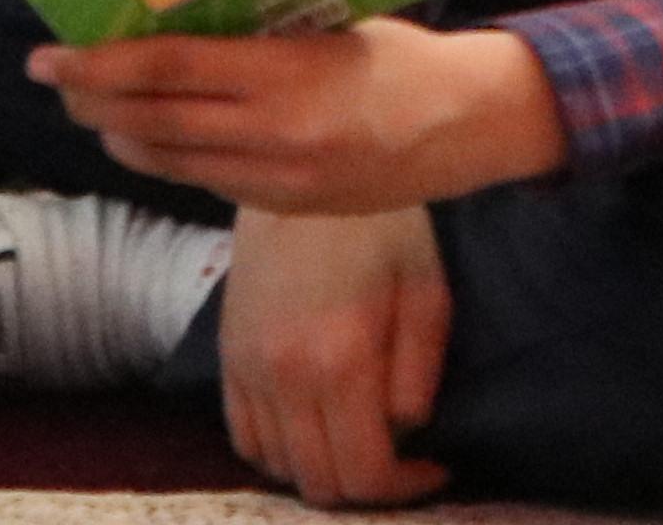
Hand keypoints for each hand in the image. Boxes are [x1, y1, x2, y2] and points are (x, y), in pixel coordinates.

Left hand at [38, 17, 565, 218]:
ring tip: (91, 109)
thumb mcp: (332, 24)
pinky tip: (152, 138)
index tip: (52, 55)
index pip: (171, 71)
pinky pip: (207, 180)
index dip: (101, 66)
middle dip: (91, 102)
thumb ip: (261, 32)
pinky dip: (168, 157)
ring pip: (170, 161)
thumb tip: (178, 17)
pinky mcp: (285, 206)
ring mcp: (278, 179)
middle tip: (52, 77)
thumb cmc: (400, 54)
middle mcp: (275, 135)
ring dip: (119, 135)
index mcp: (287, 75)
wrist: (467, 126)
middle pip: (153, 124)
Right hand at [219, 207, 449, 505]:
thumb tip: (407, 431)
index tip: (435, 468)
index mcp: (339, 359)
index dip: (406, 488)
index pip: (365, 472)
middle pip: (319, 482)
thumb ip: (419, 373)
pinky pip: (244, 438)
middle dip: (367, 486)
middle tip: (402, 460)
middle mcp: (283, 376)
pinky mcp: (226, 357)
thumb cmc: (380, 226)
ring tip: (359, 439)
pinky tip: (314, 428)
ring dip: (322, 470)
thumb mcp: (425, 290)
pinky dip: (279, 452)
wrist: (304, 174)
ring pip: (279, 467)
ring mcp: (246, 369)